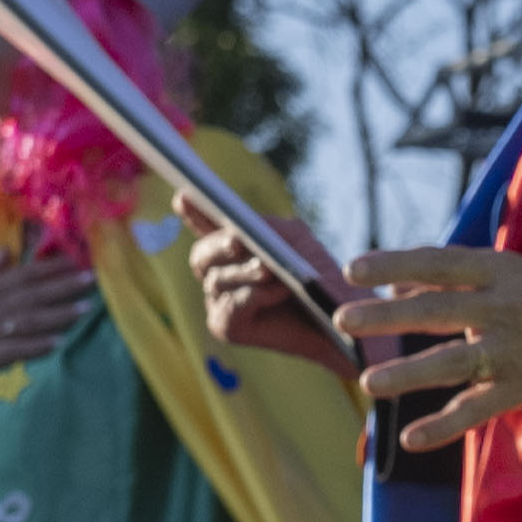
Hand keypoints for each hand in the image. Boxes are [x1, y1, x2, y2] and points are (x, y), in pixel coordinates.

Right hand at [0, 257, 96, 413]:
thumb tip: (3, 252)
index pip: (26, 275)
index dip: (53, 268)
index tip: (78, 261)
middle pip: (35, 294)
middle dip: (65, 287)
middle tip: (93, 280)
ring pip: (31, 321)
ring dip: (60, 315)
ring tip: (85, 310)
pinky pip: (18, 350)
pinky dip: (38, 346)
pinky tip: (58, 343)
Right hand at [190, 213, 352, 371]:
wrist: (338, 318)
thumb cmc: (317, 274)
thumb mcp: (296, 239)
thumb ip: (266, 228)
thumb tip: (236, 234)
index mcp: (232, 245)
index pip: (204, 225)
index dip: (192, 212)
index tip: (183, 196)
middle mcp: (219, 272)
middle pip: (201, 255)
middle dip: (219, 246)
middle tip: (237, 240)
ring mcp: (219, 300)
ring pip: (217, 281)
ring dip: (246, 272)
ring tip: (270, 269)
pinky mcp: (225, 326)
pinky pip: (230, 307)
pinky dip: (254, 296)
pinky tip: (278, 290)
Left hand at [329, 245, 521, 448]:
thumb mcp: (512, 275)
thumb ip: (455, 280)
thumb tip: (396, 285)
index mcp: (502, 271)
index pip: (439, 263)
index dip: (394, 264)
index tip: (352, 268)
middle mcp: (505, 308)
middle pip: (437, 311)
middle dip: (387, 316)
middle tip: (342, 319)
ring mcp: (512, 352)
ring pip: (451, 364)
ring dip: (407, 373)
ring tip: (368, 382)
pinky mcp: (520, 390)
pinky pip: (475, 411)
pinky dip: (443, 426)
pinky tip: (410, 437)